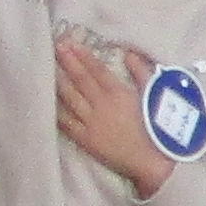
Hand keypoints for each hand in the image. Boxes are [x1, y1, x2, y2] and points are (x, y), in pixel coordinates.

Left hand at [52, 32, 174, 196]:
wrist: (152, 162)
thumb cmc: (157, 128)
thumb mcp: (154, 97)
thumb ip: (141, 73)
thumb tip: (129, 53)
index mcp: (119, 94)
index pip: (96, 70)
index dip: (82, 55)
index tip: (70, 43)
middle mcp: (102, 105)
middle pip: (80, 79)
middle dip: (67, 62)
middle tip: (56, 47)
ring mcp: (91, 122)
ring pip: (70, 97)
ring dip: (59, 80)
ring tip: (48, 67)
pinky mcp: (85, 139)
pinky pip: (66, 122)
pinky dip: (56, 109)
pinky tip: (48, 98)